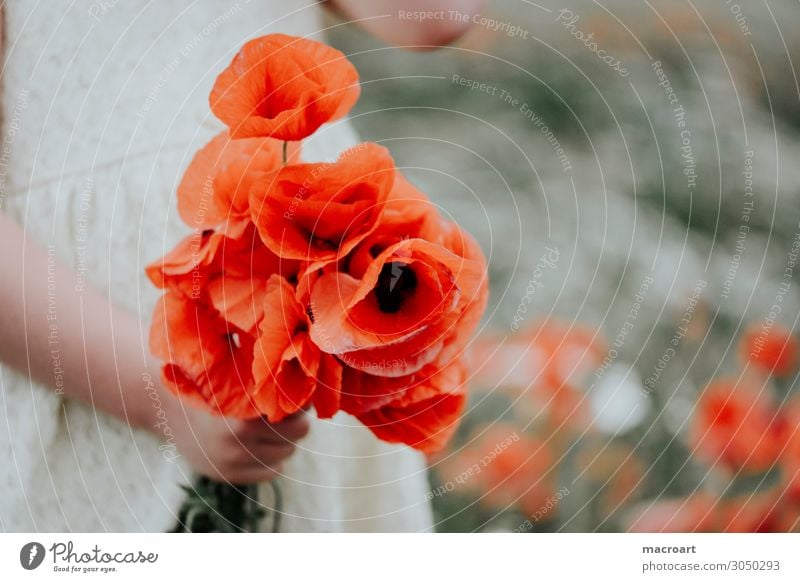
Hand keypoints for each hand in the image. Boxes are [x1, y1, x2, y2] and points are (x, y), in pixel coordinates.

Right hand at [168, 396, 309, 483]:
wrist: (168, 409)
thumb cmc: (211, 387)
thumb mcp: (237, 380)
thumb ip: (267, 385)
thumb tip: (307, 384)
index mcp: (243, 415)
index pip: (294, 414)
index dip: (300, 403)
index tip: (298, 397)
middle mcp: (238, 441)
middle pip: (297, 433)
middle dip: (296, 421)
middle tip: (288, 412)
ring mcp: (232, 461)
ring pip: (286, 452)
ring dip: (284, 440)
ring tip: (269, 426)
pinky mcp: (229, 476)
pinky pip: (272, 471)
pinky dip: (272, 459)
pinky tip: (260, 445)